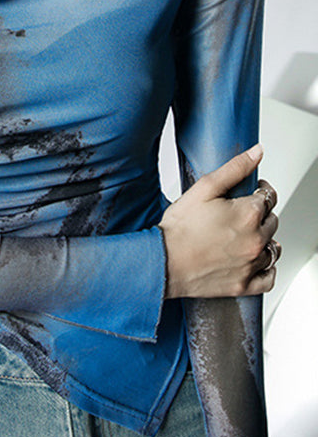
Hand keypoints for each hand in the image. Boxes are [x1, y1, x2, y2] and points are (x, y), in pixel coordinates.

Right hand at [158, 146, 280, 298]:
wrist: (162, 262)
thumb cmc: (179, 228)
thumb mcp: (204, 188)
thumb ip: (234, 168)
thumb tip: (257, 152)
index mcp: (248, 214)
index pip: (269, 196)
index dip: (260, 191)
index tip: (251, 192)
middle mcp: (255, 239)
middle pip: (273, 221)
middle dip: (260, 214)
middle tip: (239, 214)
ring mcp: (252, 264)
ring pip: (273, 248)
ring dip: (264, 239)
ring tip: (243, 235)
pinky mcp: (245, 284)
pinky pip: (269, 277)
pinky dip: (266, 269)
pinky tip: (253, 260)